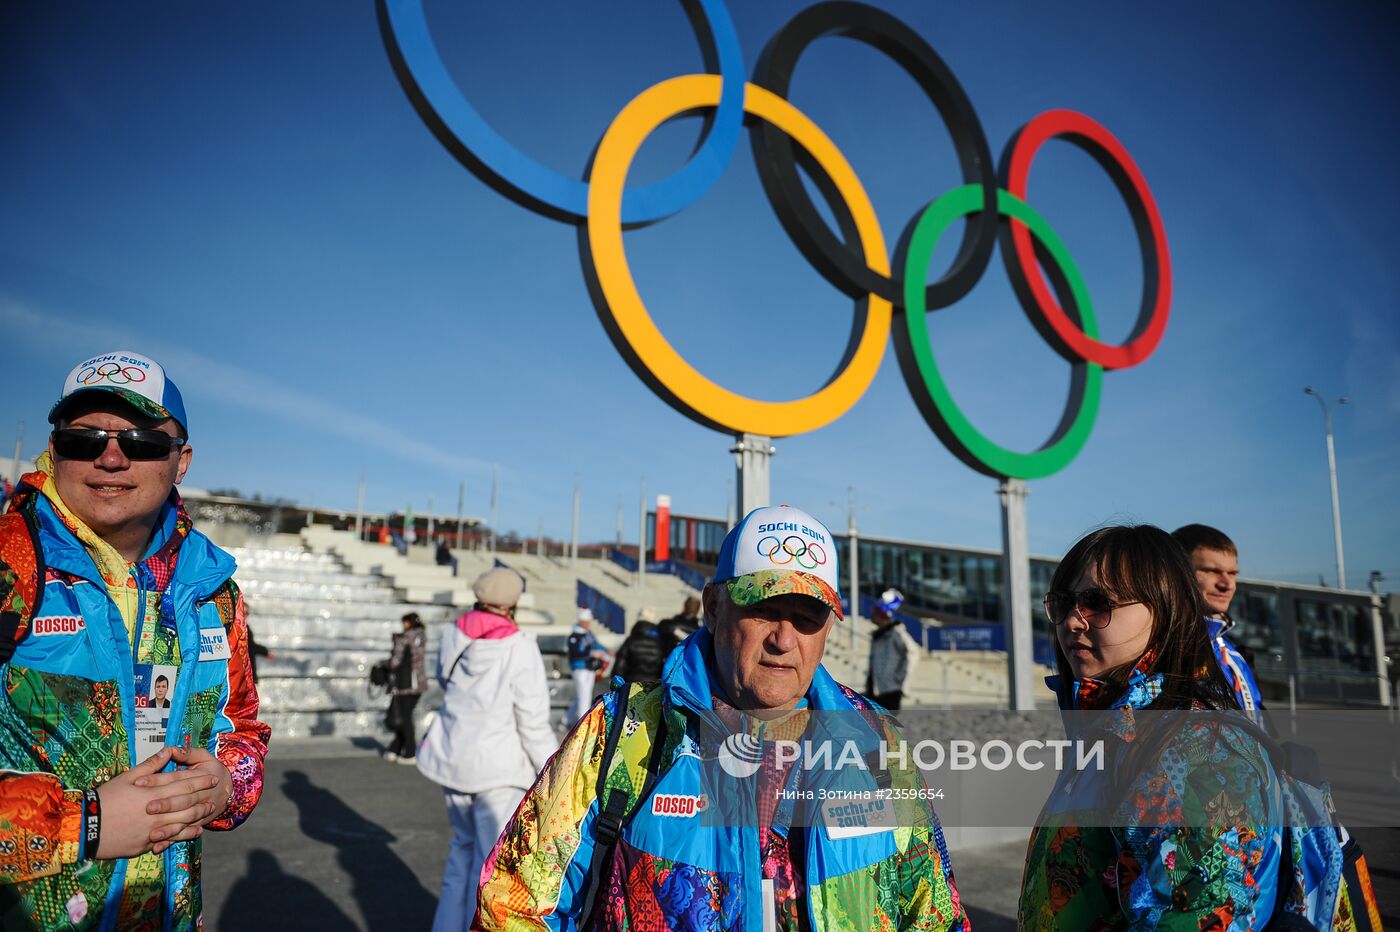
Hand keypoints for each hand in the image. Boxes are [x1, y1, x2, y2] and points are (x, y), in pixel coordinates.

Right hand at [93, 748, 209, 858]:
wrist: (86, 827)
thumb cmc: (105, 798)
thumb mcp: (126, 777)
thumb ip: (150, 766)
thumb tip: (167, 751)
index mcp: (151, 791)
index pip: (181, 783)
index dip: (199, 779)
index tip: (212, 776)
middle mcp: (156, 810)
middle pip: (186, 802)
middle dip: (203, 796)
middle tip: (216, 792)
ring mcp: (153, 828)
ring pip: (182, 821)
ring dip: (198, 815)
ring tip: (210, 810)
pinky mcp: (147, 843)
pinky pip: (171, 838)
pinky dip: (185, 835)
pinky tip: (196, 832)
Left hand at [135, 746, 232, 852]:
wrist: (229, 789)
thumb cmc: (212, 771)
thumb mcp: (204, 757)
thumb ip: (187, 753)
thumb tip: (170, 749)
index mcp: (200, 777)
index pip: (176, 778)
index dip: (158, 780)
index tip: (139, 783)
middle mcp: (200, 796)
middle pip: (181, 801)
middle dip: (165, 805)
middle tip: (147, 808)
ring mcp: (199, 812)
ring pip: (183, 821)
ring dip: (168, 829)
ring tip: (151, 833)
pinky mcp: (196, 824)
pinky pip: (183, 835)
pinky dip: (170, 842)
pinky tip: (157, 847)